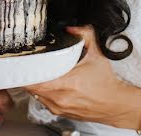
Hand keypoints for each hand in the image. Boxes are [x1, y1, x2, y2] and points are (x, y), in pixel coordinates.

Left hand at [26, 26, 140, 126]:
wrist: (115, 104)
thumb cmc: (106, 83)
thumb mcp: (97, 53)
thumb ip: (85, 35)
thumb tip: (72, 28)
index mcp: (68, 83)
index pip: (36, 81)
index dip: (27, 72)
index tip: (25, 63)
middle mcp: (61, 98)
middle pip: (32, 88)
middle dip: (30, 75)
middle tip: (30, 65)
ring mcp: (59, 107)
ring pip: (36, 95)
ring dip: (36, 85)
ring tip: (40, 73)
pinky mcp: (60, 112)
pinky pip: (43, 102)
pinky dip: (43, 93)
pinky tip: (49, 84)